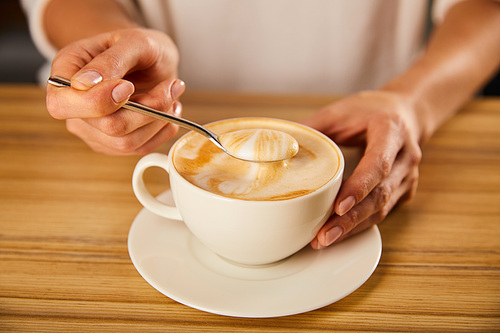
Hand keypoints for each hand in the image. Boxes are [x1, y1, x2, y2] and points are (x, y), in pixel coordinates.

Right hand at [46, 27, 183, 154]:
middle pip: (107, 126)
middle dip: (148, 108)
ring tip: (172, 94)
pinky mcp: (113, 143)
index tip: (129, 86)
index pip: (63, 104)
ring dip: (159, 119)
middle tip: (170, 86)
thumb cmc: (140, 47)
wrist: (153, 60)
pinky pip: (140, 148)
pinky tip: (169, 109)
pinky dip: (162, 129)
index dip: (98, 102)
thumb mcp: (133, 41)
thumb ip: (110, 60)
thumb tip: (85, 84)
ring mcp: (92, 129)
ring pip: (126, 142)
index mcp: (66, 71)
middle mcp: (74, 104)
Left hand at [303, 91, 422, 248]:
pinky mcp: (404, 190)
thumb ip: (313, 126)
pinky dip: (360, 224)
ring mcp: (408, 176)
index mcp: (392, 131)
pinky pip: (382, 211)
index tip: (338, 206)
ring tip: (324, 240)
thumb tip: (279, 145)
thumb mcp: (341, 111)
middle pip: (380, 195)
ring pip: (382, 209)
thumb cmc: (372, 110)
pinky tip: (339, 232)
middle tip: (323, 235)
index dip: (359, 187)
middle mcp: (406, 157)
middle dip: (351, 219)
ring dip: (353, 227)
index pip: (378, 164)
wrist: (406, 113)